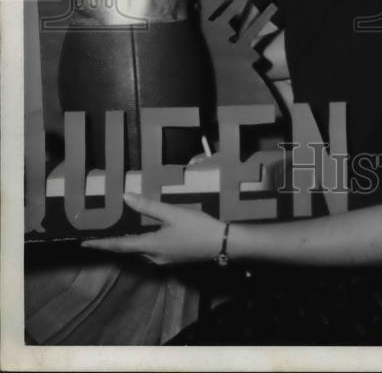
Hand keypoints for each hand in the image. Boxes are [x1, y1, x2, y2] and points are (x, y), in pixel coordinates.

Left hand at [82, 192, 224, 265]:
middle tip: (102, 233)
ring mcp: (164, 259)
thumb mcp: (172, 213)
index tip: (84, 244)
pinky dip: (145, 242)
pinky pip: (153, 250)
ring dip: (132, 242)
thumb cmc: (196, 227)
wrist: (221, 244)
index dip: (101, 244)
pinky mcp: (174, 258)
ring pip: (142, 250)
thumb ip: (148, 206)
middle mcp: (154, 256)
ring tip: (123, 230)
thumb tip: (125, 197)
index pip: (119, 246)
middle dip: (116, 242)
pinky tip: (150, 233)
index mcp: (150, 246)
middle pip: (130, 249)